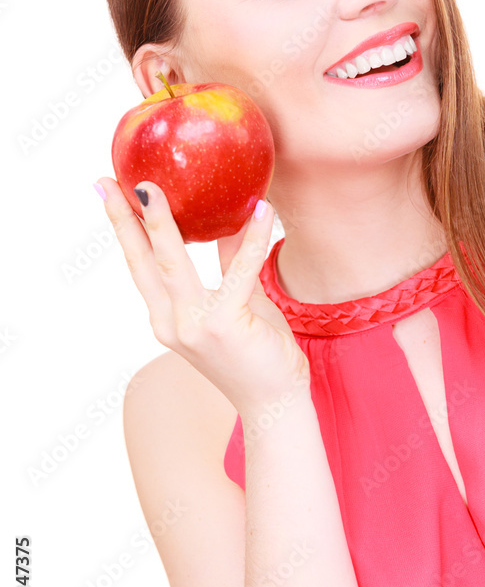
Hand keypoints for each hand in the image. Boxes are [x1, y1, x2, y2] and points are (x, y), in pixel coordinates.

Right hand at [96, 177, 310, 418]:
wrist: (276, 403)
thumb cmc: (258, 354)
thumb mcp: (239, 302)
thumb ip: (229, 265)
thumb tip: (229, 221)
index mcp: (169, 319)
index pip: (140, 267)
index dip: (124, 229)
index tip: (108, 194)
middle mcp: (173, 323)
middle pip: (142, 262)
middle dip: (122, 219)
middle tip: (105, 182)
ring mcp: (195, 326)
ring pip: (172, 263)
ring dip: (160, 222)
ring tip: (150, 188)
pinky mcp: (225, 324)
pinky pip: (240, 270)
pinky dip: (252, 237)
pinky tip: (261, 210)